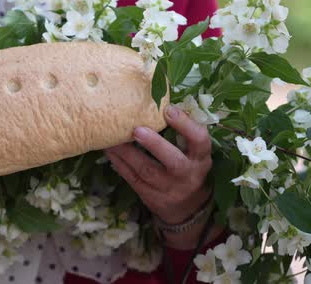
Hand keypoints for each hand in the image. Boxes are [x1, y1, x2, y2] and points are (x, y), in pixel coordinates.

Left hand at [105, 105, 215, 247]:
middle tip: (136, 130)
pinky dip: (120, 165)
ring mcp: (169, 188)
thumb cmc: (188, 169)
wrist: (188, 209)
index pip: (199, 141)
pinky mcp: (152, 197)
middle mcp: (188, 174)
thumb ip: (182, 134)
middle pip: (173, 161)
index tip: (169, 110)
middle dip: (154, 145)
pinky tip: (110, 152)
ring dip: (126, 153)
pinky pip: (133, 180)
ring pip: (146, 171)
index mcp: (201, 158)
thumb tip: (157, 102)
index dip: (186, 125)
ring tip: (112, 138)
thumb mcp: (194, 154)